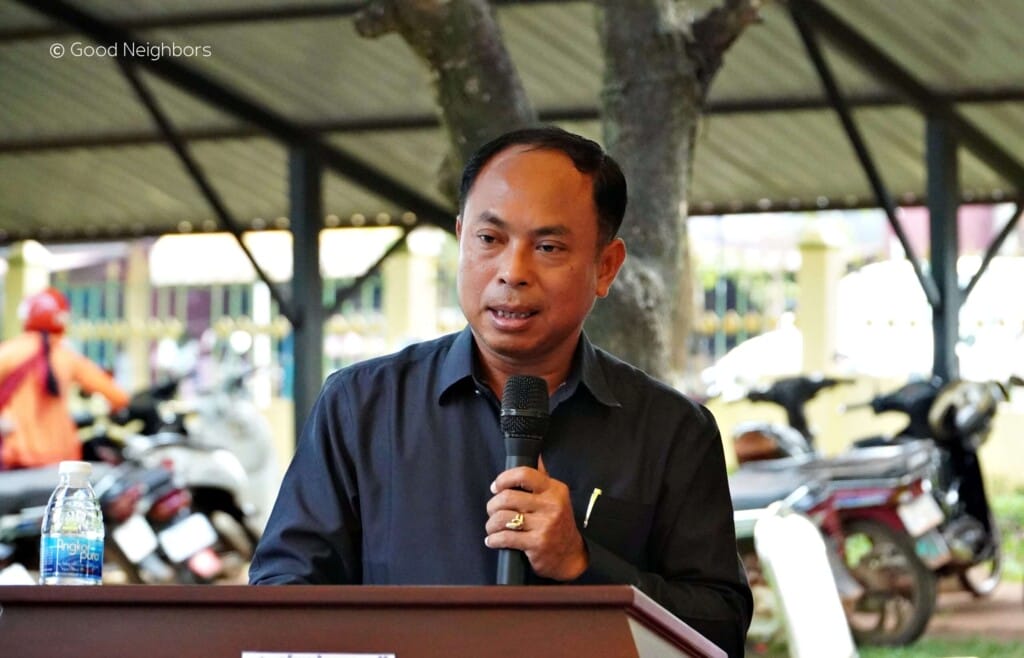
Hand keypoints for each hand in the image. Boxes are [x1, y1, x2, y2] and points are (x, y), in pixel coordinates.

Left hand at [485, 457, 587, 580]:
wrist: (571, 555)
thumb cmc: (558, 523)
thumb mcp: (556, 497)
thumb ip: (542, 477)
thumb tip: (535, 454)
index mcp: (555, 489)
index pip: (524, 474)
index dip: (504, 478)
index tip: (496, 487)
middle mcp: (552, 505)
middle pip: (507, 497)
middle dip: (492, 505)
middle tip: (492, 511)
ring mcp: (545, 525)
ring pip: (503, 518)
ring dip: (491, 524)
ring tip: (492, 527)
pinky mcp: (537, 543)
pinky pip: (506, 537)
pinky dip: (494, 539)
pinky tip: (492, 540)